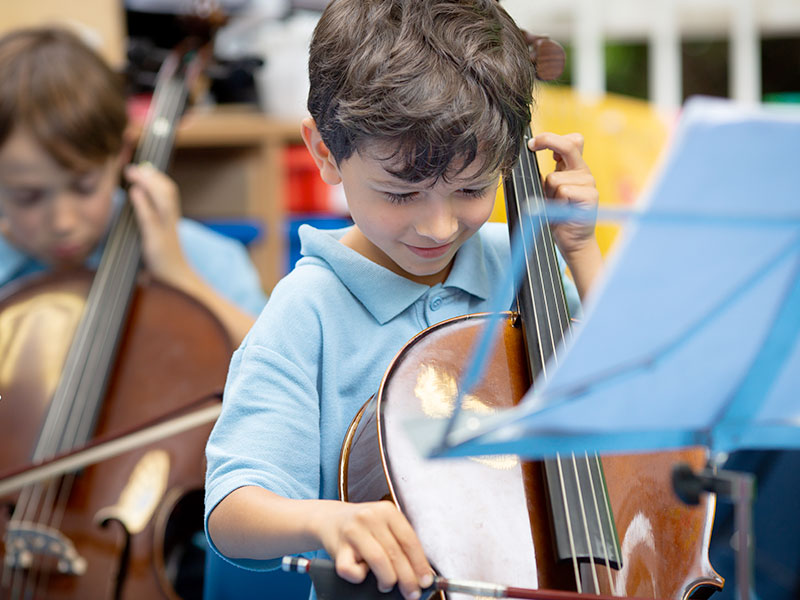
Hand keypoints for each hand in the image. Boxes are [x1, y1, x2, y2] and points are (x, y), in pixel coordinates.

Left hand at [124, 162, 192, 285]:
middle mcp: (171, 221)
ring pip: (164, 199)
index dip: (156, 176)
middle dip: (152, 175)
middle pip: (168, 190)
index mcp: (170, 219)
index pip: (168, 190)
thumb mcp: (156, 235)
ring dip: (148, 183)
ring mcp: (166, 231)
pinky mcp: (157, 242)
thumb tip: (136, 196)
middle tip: (133, 166)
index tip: (141, 166)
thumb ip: (149, 216)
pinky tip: (135, 192)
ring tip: (133, 173)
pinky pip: (151, 219)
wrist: (176, 281)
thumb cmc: (163, 260)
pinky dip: (143, 203)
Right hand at [316, 500, 433, 599]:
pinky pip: (353, 570)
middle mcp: (370, 516)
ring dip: (387, 580)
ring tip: (387, 585)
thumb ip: (401, 543)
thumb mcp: (384, 526)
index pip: (409, 539)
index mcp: (386, 510)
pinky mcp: (338, 547)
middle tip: (412, 593)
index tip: (426, 580)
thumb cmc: (363, 527)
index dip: (420, 563)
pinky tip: (362, 572)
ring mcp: (353, 531)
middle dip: (407, 578)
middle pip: (395, 553)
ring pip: (378, 561)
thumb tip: (422, 573)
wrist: (329, 519)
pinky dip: (360, 578)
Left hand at [528, 132, 598, 259]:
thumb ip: (547, 174)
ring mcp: (589, 183)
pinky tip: (563, 210)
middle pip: (569, 145)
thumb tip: (531, 155)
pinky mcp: (591, 196)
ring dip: (549, 192)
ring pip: (555, 178)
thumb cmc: (558, 215)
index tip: (533, 144)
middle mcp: (583, 172)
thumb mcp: (550, 191)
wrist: (572, 239)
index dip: (552, 138)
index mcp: (574, 168)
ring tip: (556, 204)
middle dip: (549, 141)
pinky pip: (564, 191)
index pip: (572, 141)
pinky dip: (557, 202)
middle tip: (533, 146)